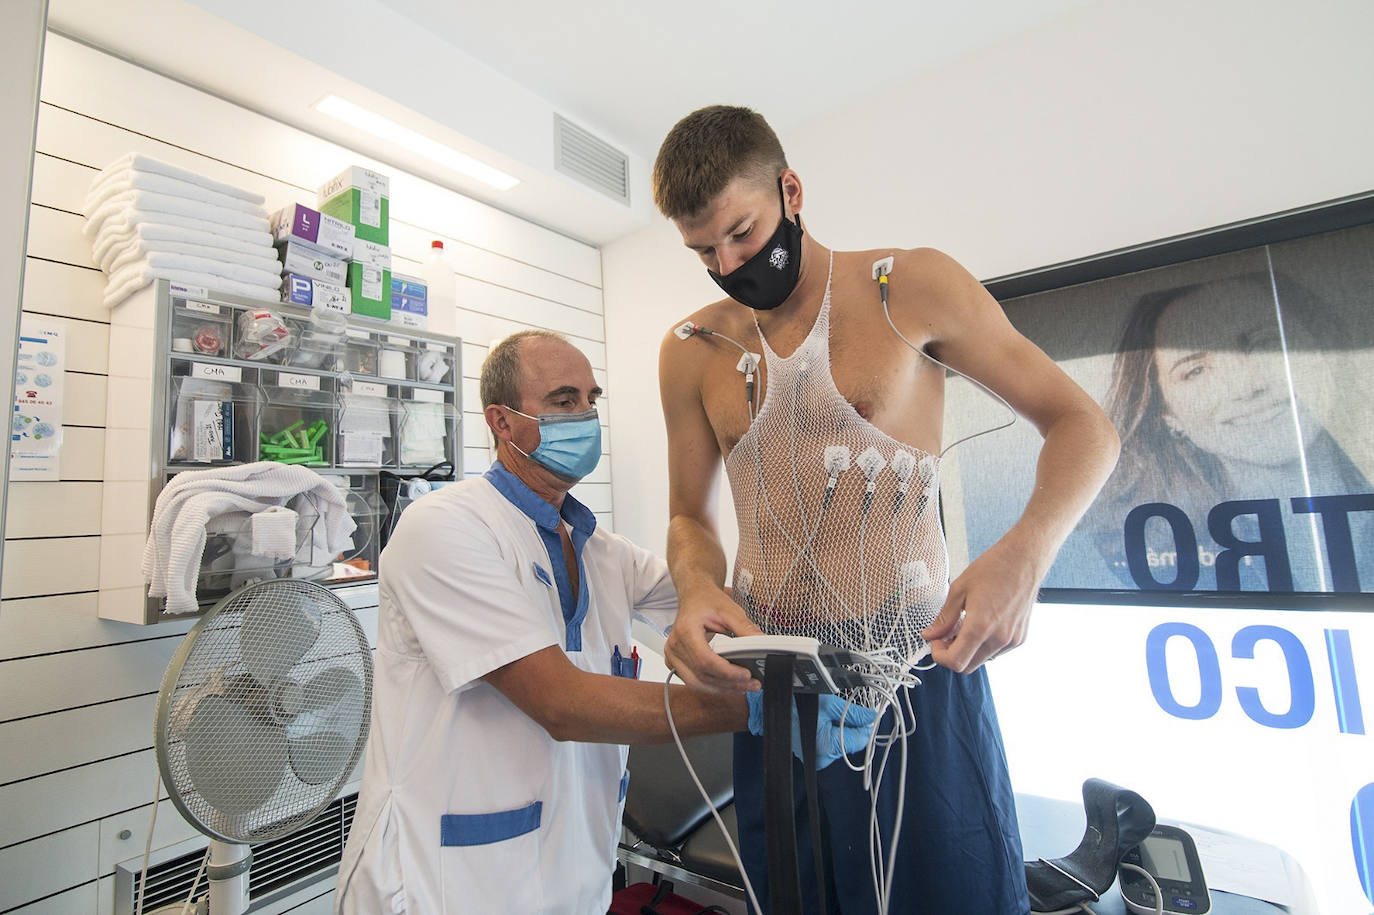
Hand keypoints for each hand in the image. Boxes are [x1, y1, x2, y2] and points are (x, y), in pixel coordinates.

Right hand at [663, 586, 763, 692]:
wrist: (694, 596)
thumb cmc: (706, 601)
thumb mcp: (730, 610)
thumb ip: (745, 628)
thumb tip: (762, 644)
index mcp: (685, 630)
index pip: (704, 659)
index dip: (726, 672)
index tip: (746, 675)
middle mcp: (675, 646)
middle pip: (701, 675)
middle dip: (729, 684)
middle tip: (752, 684)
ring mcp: (673, 656)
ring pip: (697, 684)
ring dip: (722, 689)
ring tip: (744, 686)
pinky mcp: (675, 664)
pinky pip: (694, 681)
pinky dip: (713, 686)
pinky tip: (729, 684)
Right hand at [746, 692, 879, 769]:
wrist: (773, 706)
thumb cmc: (796, 703)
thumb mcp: (829, 703)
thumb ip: (853, 713)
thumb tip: (871, 718)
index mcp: (827, 747)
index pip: (860, 740)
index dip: (865, 725)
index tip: (866, 714)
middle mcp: (822, 758)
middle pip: (850, 743)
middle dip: (850, 726)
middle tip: (841, 709)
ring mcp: (816, 758)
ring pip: (841, 743)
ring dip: (840, 728)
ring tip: (827, 714)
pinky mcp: (811, 754)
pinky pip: (829, 744)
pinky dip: (830, 732)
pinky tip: (822, 721)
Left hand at [922, 536, 1038, 672]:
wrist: (1024, 560)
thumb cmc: (993, 569)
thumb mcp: (959, 590)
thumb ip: (944, 618)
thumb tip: (929, 635)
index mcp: (980, 627)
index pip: (956, 662)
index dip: (940, 655)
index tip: (936, 641)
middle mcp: (999, 639)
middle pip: (968, 666)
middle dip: (952, 654)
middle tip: (946, 634)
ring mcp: (1012, 640)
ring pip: (982, 660)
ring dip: (968, 649)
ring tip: (963, 625)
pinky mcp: (1020, 638)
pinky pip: (995, 652)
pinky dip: (983, 645)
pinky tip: (980, 624)